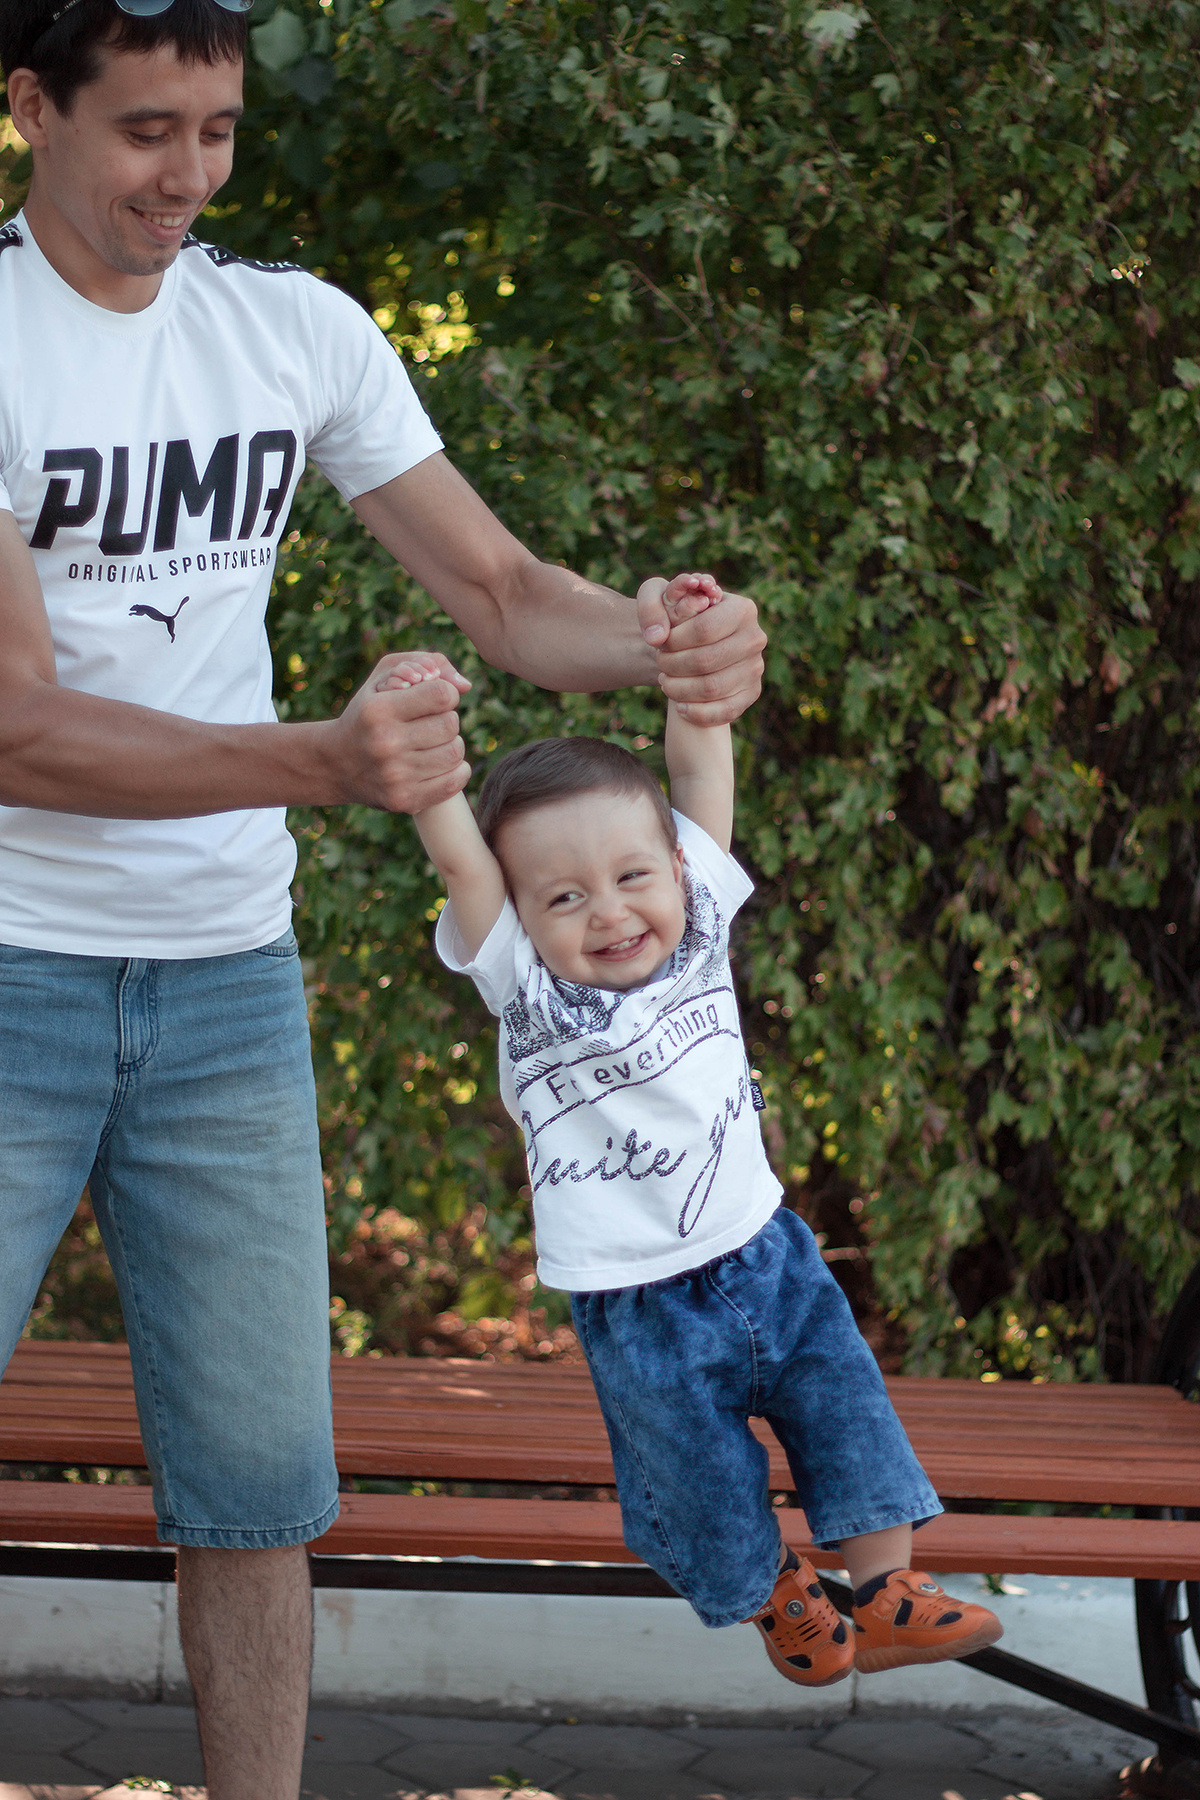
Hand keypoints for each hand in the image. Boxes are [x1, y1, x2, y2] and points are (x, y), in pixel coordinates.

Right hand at [327, 651, 471, 811]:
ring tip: (434, 742)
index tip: (434, 698)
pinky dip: (457, 770)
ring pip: (455, 753)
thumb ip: (425, 662)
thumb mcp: (383, 677)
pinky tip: (441, 762)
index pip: (442, 695)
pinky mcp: (405, 800)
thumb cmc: (367, 713)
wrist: (335, 764)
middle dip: (446, 719)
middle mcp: (385, 744)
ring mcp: (395, 776)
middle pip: (451, 724)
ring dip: (451, 744)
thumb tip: (465, 685)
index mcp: (379, 711)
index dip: (446, 692)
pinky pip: (455, 781)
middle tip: (431, 722)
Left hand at [637, 575, 763, 724]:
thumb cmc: (677, 616)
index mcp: (742, 608)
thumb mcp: (658, 596)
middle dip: (674, 665)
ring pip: (713, 688)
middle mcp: (755, 637)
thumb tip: (656, 637)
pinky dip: (698, 714)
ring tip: (665, 681)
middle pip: (707, 660)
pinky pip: (727, 711)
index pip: (704, 629)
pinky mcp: (752, 692)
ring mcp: (756, 667)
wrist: (695, 641)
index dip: (674, 642)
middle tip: (660, 663)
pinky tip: (680, 708)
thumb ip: (650, 607)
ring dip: (680, 689)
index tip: (660, 645)